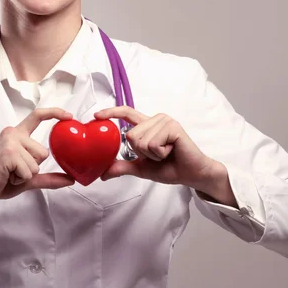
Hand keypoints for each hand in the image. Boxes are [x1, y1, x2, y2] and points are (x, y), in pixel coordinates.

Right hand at [0, 107, 75, 205]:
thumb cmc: (1, 180)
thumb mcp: (29, 177)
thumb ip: (49, 177)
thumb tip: (71, 179)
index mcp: (17, 134)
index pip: (37, 116)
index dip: (54, 113)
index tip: (69, 116)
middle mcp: (13, 134)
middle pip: (43, 152)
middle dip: (33, 167)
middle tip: (14, 170)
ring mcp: (11, 142)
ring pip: (37, 163)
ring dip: (26, 175)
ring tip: (9, 173)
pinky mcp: (9, 154)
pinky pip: (29, 171)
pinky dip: (20, 179)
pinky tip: (7, 176)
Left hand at [94, 106, 236, 205]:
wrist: (191, 174)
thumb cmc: (170, 168)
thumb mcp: (141, 168)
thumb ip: (123, 167)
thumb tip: (103, 173)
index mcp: (148, 126)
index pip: (127, 113)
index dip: (111, 113)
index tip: (96, 116)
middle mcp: (155, 119)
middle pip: (130, 135)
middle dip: (141, 152)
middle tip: (158, 155)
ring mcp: (164, 121)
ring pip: (140, 140)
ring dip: (151, 154)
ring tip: (166, 153)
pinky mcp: (172, 127)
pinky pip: (152, 144)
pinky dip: (159, 154)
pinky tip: (171, 151)